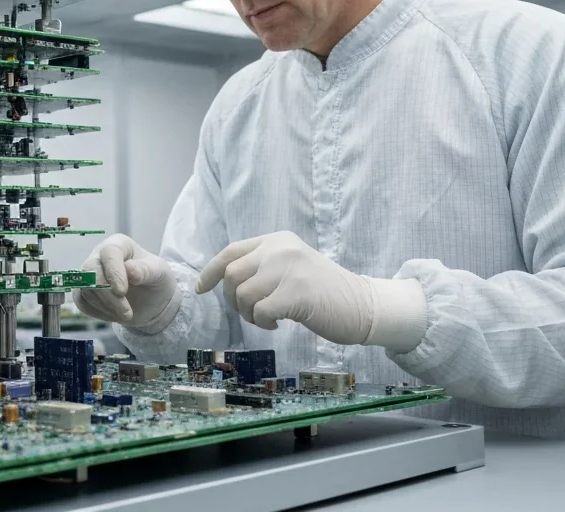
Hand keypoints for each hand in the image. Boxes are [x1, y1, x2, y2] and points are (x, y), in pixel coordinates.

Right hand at [72, 234, 179, 332]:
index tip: (122, 292)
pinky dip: (98, 312)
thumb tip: (129, 269)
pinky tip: (115, 315)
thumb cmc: (155, 279)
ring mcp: (90, 274)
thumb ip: (145, 270)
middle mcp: (100, 255)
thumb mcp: (159, 272)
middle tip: (127, 313)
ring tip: (126, 315)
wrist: (151, 300)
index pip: (109, 252)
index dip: (113, 272)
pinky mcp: (84, 291)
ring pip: (85, 289)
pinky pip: (82, 302)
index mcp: (119, 245)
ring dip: (105, 307)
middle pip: (91, 271)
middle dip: (107, 295)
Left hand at [195, 232, 425, 349]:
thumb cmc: (323, 292)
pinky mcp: (297, 292)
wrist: (363, 305)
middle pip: (232, 275)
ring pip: (243, 295)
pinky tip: (278, 323)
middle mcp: (281, 248)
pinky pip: (260, 311)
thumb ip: (262, 267)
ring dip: (249, 314)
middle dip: (233, 300)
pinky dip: (263, 322)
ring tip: (268, 319)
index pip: (230, 252)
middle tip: (251, 313)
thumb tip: (225, 281)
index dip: (211, 272)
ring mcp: (289, 268)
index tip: (201, 289)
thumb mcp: (291, 266)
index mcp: (277, 240)